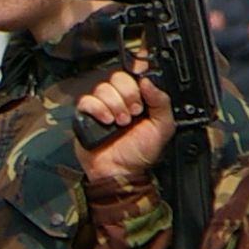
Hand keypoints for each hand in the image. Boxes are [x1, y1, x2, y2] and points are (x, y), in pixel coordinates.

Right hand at [75, 71, 173, 185]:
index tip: (142, 97)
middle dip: (128, 96)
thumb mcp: (162, 127)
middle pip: (118, 78)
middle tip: (133, 113)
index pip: (134, 77)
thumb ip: (161, 102)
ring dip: (114, 105)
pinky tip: (106, 121)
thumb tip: (148, 82)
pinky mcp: (85, 115)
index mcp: (137, 100)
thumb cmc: (140, 153)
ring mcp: (101, 107)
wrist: (121, 171)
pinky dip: (98, 109)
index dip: (137, 83)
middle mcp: (118, 100)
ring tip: (120, 122)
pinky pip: (86, 101)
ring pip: (103, 88)